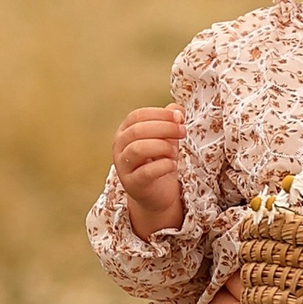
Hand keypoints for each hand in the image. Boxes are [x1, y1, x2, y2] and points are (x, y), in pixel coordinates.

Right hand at [113, 106, 183, 232]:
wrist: (156, 194)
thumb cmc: (159, 162)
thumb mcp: (166, 139)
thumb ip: (170, 122)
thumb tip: (177, 109)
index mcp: (124, 132)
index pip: (137, 116)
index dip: (159, 114)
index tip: (179, 118)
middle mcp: (119, 147)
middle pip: (137, 130)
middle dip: (164, 128)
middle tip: (183, 132)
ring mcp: (123, 167)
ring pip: (138, 149)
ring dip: (162, 146)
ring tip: (175, 152)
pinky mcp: (132, 184)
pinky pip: (146, 172)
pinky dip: (163, 166)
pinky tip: (173, 165)